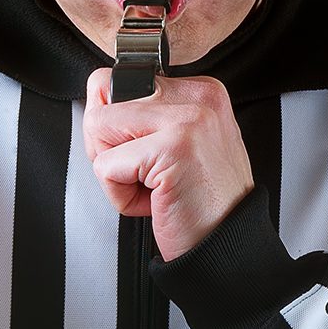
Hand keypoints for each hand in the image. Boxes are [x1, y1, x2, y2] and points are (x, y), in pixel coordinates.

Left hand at [82, 65, 255, 260]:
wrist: (229, 246)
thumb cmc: (202, 203)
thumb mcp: (183, 144)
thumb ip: (148, 117)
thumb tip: (97, 103)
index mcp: (201, 91)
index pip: (118, 82)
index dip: (115, 127)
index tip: (143, 156)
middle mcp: (198, 98)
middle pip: (102, 97)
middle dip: (106, 145)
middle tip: (143, 175)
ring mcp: (188, 120)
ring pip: (98, 127)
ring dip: (113, 171)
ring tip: (152, 187)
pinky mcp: (173, 149)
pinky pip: (106, 166)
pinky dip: (120, 196)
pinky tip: (155, 202)